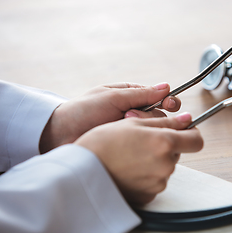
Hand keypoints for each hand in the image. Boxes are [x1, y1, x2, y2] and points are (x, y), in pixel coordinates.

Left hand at [40, 82, 180, 152]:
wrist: (60, 134)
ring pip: (153, 129)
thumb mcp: (112, 97)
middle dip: (150, 115)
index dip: (167, 101)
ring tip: (122, 125)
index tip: (171, 105)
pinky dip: (143, 141)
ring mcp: (130, 130)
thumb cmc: (82, 110)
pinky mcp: (126, 145)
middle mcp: (132, 112)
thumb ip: (140, 94)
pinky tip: (136, 142)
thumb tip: (166, 87)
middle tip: (131, 116)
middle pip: (158, 114)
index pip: (157, 97)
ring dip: (143, 127)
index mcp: (130, 96)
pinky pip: (143, 143)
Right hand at [75, 113, 203, 204]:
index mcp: (164, 143)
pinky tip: (129, 168)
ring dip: (154, 159)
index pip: (196, 140)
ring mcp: (158, 183)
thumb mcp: (133, 124)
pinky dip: (146, 174)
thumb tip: (187, 120)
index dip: (190, 133)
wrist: (82, 170)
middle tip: (142, 140)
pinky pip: (155, 180)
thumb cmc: (103, 143)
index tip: (182, 130)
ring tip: (131, 154)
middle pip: (177, 152)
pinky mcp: (149, 195)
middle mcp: (165, 165)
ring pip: (165, 166)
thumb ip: (164, 122)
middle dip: (165, 145)